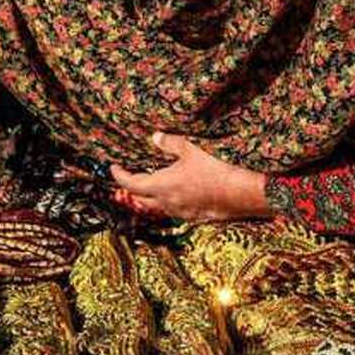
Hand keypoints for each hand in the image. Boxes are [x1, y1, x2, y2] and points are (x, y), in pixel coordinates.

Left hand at [111, 132, 269, 221]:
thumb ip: (170, 143)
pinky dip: (168, 202)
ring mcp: (181, 213)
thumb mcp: (191, 150)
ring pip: (157, 207)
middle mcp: (167, 203)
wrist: (242, 194)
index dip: (118, 176)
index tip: (113, 168)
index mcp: (161, 186)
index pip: (130, 184)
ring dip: (150, 197)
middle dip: (130, 189)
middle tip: (126, 178)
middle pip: (140, 199)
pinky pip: (174, 211)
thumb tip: (155, 137)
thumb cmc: (215, 170)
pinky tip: (176, 194)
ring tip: (150, 185)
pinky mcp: (194, 217)